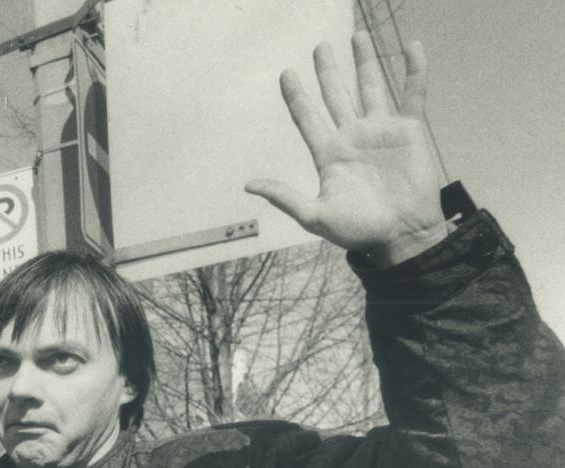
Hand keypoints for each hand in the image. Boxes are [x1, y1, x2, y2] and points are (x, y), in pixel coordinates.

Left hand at [246, 33, 445, 267]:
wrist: (402, 235)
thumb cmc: (358, 231)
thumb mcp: (315, 216)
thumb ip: (285, 197)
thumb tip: (249, 185)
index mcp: (328, 154)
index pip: (307, 117)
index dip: (296, 96)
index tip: (286, 74)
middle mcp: (352, 136)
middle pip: (335, 95)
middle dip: (327, 70)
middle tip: (319, 45)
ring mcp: (381, 130)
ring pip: (370, 86)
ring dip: (364, 61)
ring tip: (356, 36)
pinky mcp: (410, 130)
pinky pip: (412, 93)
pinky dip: (414, 70)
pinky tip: (412, 46)